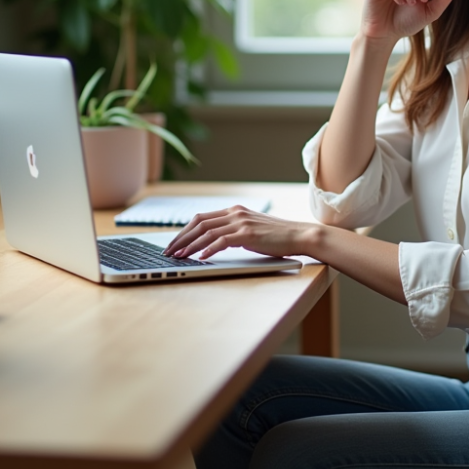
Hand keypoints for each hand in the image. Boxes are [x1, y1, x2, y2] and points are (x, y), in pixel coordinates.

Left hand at [162, 205, 317, 260]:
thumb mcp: (252, 229)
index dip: (184, 230)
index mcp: (234, 210)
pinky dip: (208, 249)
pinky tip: (200, 258)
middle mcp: (235, 213)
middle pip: (199, 222)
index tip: (174, 243)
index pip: (201, 217)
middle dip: (180, 238)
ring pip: (207, 232)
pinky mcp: (247, 234)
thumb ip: (234, 231)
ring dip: (189, 245)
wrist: (299, 235)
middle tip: (168, 251)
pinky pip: (221, 241)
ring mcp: (241, 222)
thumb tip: (213, 243)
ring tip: (179, 256)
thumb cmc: (277, 236)